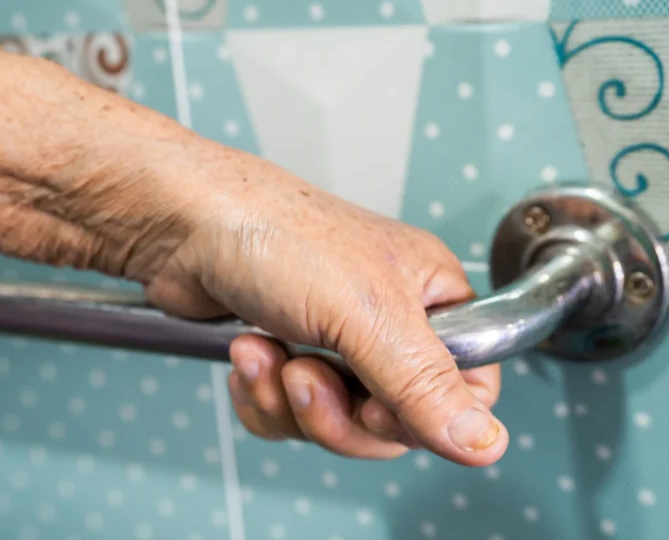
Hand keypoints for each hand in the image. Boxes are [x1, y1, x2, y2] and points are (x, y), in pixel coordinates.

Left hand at [139, 147, 506, 465]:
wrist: (183, 225)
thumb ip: (425, 384)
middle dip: (337, 413)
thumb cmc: (275, 235)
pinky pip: (288, 415)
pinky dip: (262, 396)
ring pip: (335, 423)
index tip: (377, 406)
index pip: (465, 386)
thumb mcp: (365, 314)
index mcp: (428, 297)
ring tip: (265, 354)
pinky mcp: (286, 355)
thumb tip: (485, 443)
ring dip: (290, 401)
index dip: (422, 415)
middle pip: (392, 420)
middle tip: (305, 377)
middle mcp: (386, 321)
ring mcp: (333, 341)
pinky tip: (247, 355)